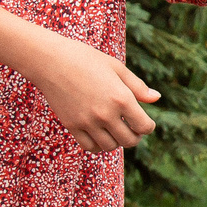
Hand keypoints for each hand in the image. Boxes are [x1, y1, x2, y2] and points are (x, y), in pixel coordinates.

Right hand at [31, 36, 159, 150]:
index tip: (145, 122)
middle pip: (129, 140)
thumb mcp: (116, 67)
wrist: (50, 60)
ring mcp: (87, 122)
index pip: (144, 126)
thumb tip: (156, 98)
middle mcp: (105, 113)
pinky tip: (100, 135)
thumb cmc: (86, 59)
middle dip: (135, 136)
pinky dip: (98, 145)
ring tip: (116, 131)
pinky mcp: (72, 125)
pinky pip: (90, 147)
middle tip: (132, 129)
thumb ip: (137, 86)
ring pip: (110, 146)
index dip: (148, 126)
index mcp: (121, 98)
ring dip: (117, 141)